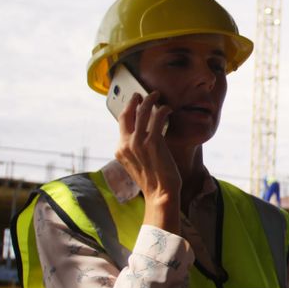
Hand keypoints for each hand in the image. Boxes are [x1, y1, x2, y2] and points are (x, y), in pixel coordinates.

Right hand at [115, 91, 180, 232]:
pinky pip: (158, 118)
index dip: (127, 109)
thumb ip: (135, 149)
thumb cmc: (153, 181)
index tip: (133, 102)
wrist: (160, 194)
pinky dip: (163, 110)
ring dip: (150, 100)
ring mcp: (138, 142)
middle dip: (134, 100)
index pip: (121, 123)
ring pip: (142, 112)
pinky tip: (168, 109)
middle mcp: (126, 144)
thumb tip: (141, 136)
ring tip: (157, 95)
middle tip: (141, 94)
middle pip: (127, 114)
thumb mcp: (137, 163)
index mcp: (120, 150)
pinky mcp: (153, 142)